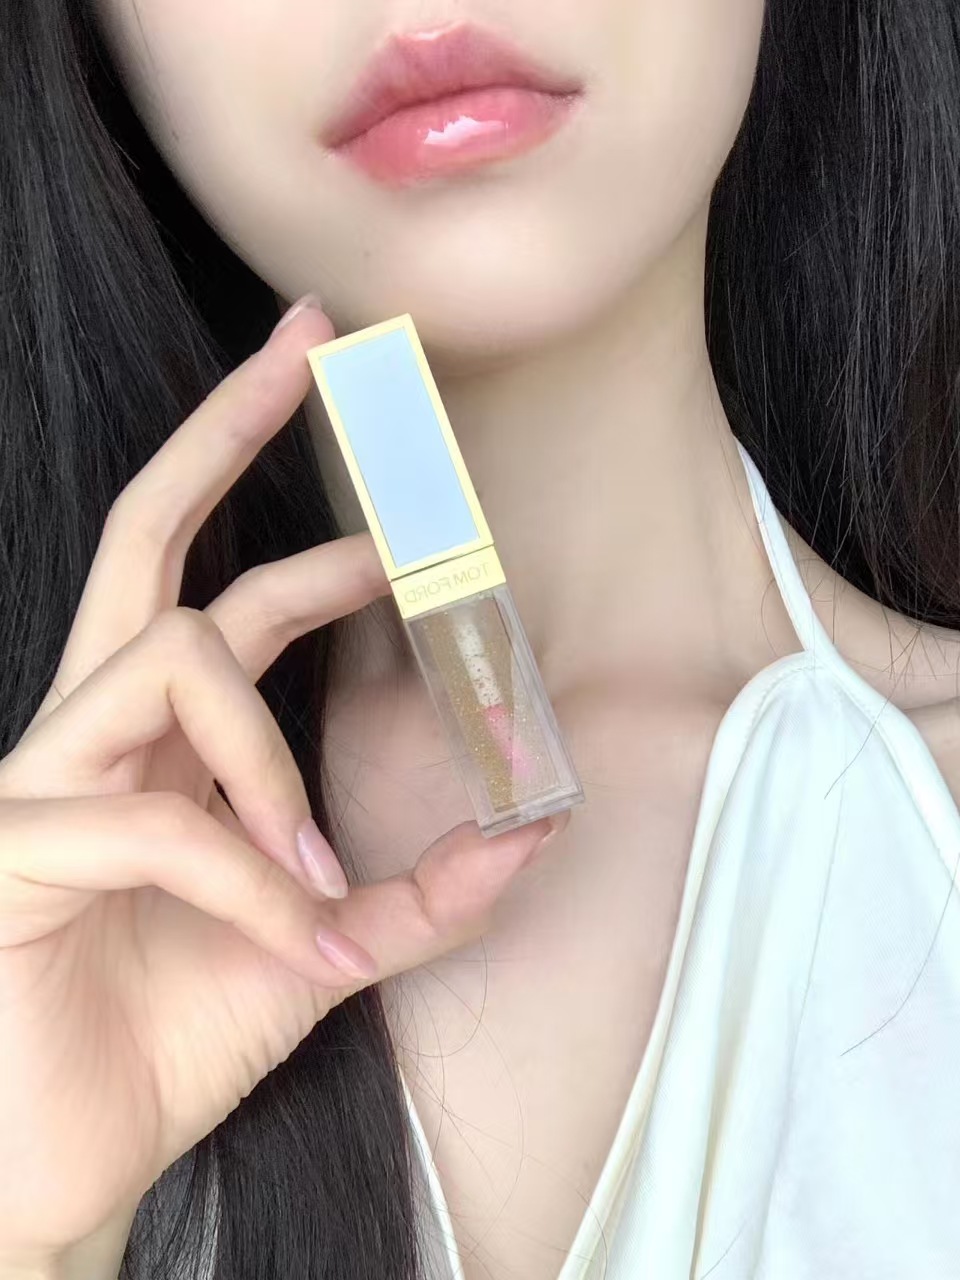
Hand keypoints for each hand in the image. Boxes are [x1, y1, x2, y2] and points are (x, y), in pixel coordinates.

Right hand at [0, 298, 554, 1270]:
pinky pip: (158, 820)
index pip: (213, 579)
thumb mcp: (324, 945)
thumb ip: (417, 893)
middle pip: (147, 539)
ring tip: (313, 865)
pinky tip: (284, 936)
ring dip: (266, 756)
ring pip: (171, 660)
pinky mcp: (13, 852)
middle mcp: (96, 732)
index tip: (333, 394)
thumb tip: (531, 829)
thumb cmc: (176, 1033)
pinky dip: (246, 878)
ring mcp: (41, 781)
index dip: (268, 488)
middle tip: (312, 340)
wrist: (71, 1157)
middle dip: (225, 428)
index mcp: (162, 743)